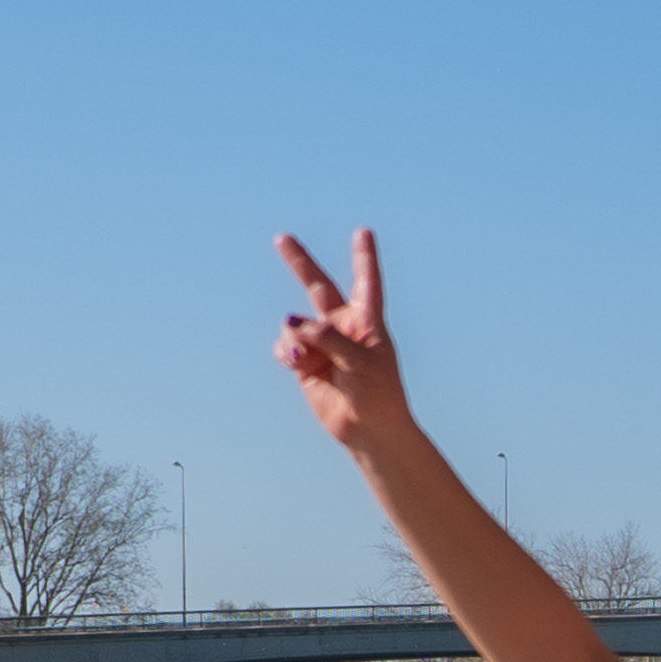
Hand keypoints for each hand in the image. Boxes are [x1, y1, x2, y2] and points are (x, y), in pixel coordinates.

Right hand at [271, 228, 412, 451]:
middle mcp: (344, 326)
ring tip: (307, 359)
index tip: (364, 233)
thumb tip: (290, 322)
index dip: (364, 257)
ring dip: (296, 339)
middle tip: (282, 238)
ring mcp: (322, 343)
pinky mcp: (305, 361)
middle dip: (300, 263)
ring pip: (295, 325)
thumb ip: (327, 336)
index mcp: (368, 321)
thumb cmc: (377, 393)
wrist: (368, 428)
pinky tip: (298, 364)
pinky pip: (286, 346)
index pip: (366, 281)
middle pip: (318, 287)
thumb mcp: (360, 360)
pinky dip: (288, 352)